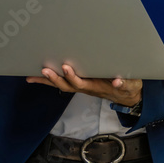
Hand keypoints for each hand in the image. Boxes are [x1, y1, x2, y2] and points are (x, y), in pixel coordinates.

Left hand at [26, 64, 142, 106]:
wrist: (127, 95)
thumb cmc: (128, 88)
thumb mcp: (130, 85)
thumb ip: (124, 83)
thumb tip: (116, 81)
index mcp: (96, 87)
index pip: (81, 83)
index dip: (72, 76)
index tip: (65, 67)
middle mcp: (86, 87)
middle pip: (67, 85)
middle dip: (55, 79)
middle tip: (44, 69)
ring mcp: (82, 85)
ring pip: (62, 85)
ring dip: (47, 81)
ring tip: (32, 75)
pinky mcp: (81, 82)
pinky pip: (63, 82)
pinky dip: (50, 81)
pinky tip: (38, 77)